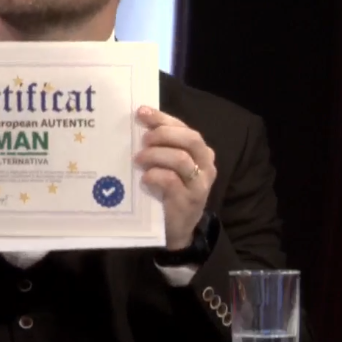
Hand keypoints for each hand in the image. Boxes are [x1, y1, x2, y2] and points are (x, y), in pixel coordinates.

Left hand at [135, 106, 217, 249]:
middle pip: (190, 139)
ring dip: (156, 155)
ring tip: (138, 160)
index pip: (183, 127)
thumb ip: (158, 146)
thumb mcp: (165, 165)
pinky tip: (144, 178)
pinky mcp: (189, 202)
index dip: (162, 118)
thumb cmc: (167, 191)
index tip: (141, 112)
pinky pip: (172, 181)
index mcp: (198, 151)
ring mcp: (199, 185)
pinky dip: (156, 176)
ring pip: (182, 159)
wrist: (176, 229)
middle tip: (143, 140)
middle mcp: (205, 165)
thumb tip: (136, 123)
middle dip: (163, 134)